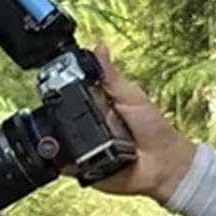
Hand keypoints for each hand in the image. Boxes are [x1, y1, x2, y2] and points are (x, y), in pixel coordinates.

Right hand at [73, 43, 196, 204]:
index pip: (73, 93)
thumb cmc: (155, 130)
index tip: (53, 79)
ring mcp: (85, 148)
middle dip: (59, 113)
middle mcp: (90, 126)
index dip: (62, 87)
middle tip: (66, 109)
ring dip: (61, 137)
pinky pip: (66, 165)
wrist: (163, 165)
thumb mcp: (132, 96)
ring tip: (78, 134)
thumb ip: (111, 77)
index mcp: (99, 106)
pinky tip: (69, 154)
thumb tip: (99, 47)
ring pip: (61, 141)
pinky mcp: (84, 168)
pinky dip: (62, 161)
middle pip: (63, 116)